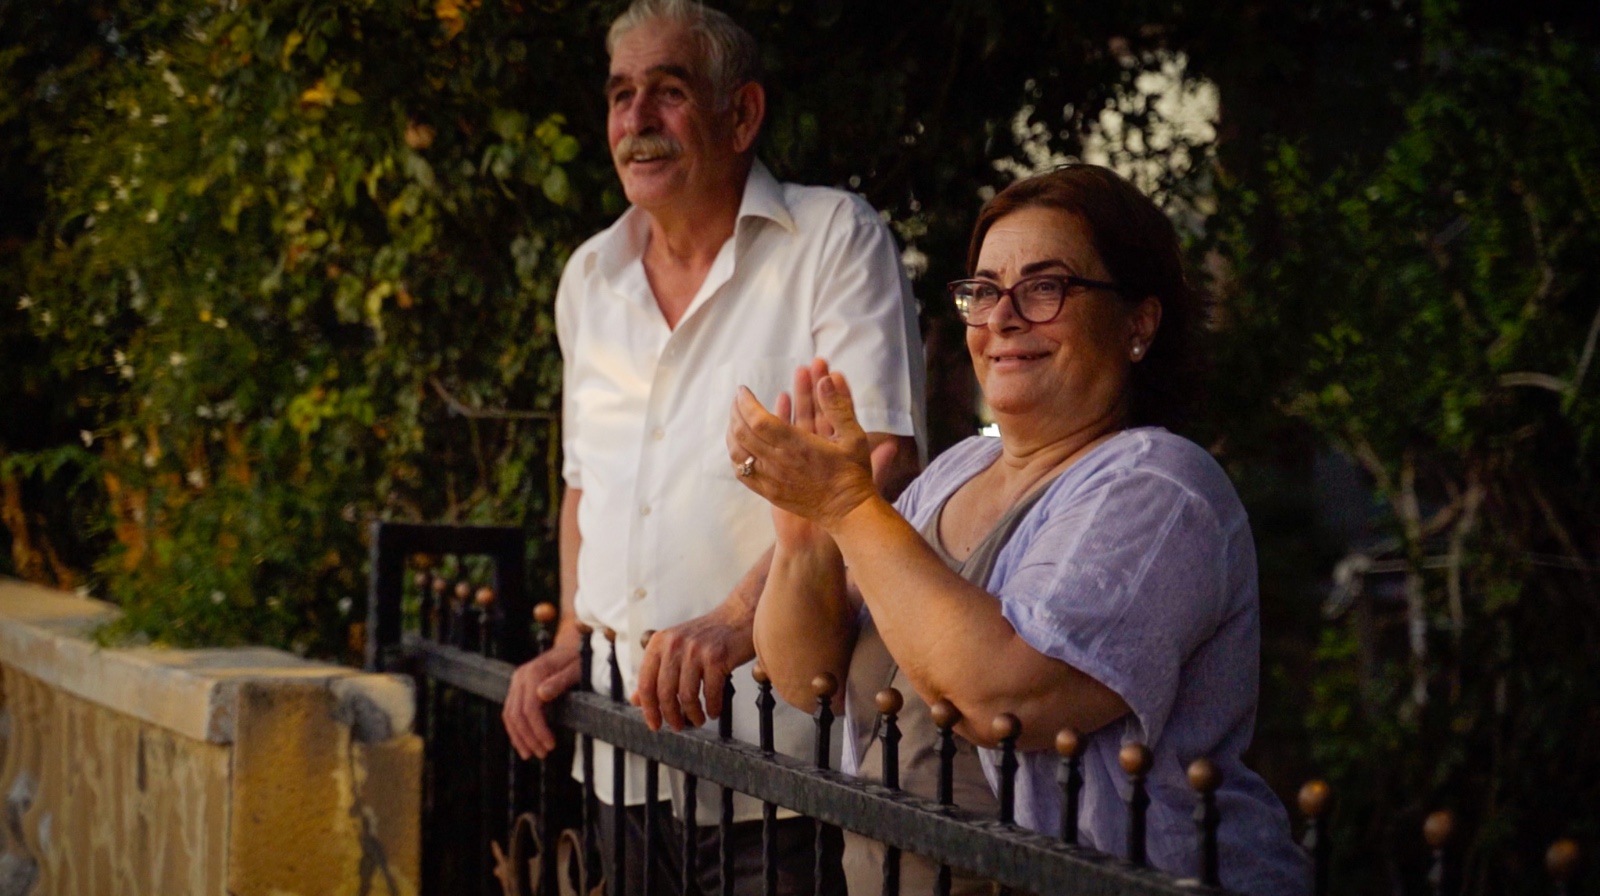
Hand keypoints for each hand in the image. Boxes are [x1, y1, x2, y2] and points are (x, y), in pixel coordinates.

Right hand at [501, 643, 581, 759]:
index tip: (550, 746)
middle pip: (516, 714)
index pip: (530, 709)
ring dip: (518, 737)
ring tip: (530, 754)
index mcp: (534, 672)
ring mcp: (516, 682)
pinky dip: (515, 729)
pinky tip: (524, 743)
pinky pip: (510, 712)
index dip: (538, 730)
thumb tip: (541, 694)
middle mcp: (520, 676)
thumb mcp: (577, 668)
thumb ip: (560, 681)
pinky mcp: (517, 688)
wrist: (571, 646)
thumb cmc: (578, 659)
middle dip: (528, 738)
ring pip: (509, 715)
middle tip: (543, 755)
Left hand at [632, 604, 754, 731]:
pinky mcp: (716, 657)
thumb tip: (636, 700)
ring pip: (687, 696)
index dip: (648, 709)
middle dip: (671, 716)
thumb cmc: (708, 636)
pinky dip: (712, 707)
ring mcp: (696, 650)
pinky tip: (714, 711)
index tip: (654, 724)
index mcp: (660, 643)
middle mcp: (674, 644)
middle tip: (678, 726)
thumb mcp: (675, 649)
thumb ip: (655, 672)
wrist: (739, 616)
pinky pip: (710, 692)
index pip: (645, 683)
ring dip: (693, 715)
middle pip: (664, 693)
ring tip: (699, 719)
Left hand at [726, 366, 880, 530]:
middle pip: (743, 433)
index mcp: (797, 446)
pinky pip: (742, 473)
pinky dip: (735, 455)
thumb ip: (838, 406)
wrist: (848, 512)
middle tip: (738, 399)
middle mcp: (779, 463)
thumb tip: (826, 378)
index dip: (746, 403)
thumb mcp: (853, 436)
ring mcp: (771, 480)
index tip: (743, 390)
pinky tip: (738, 445)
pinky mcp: (769, 493)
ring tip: (735, 418)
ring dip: (732, 432)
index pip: (759, 420)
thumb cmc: (853, 473)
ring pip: (738, 453)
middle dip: (736, 412)